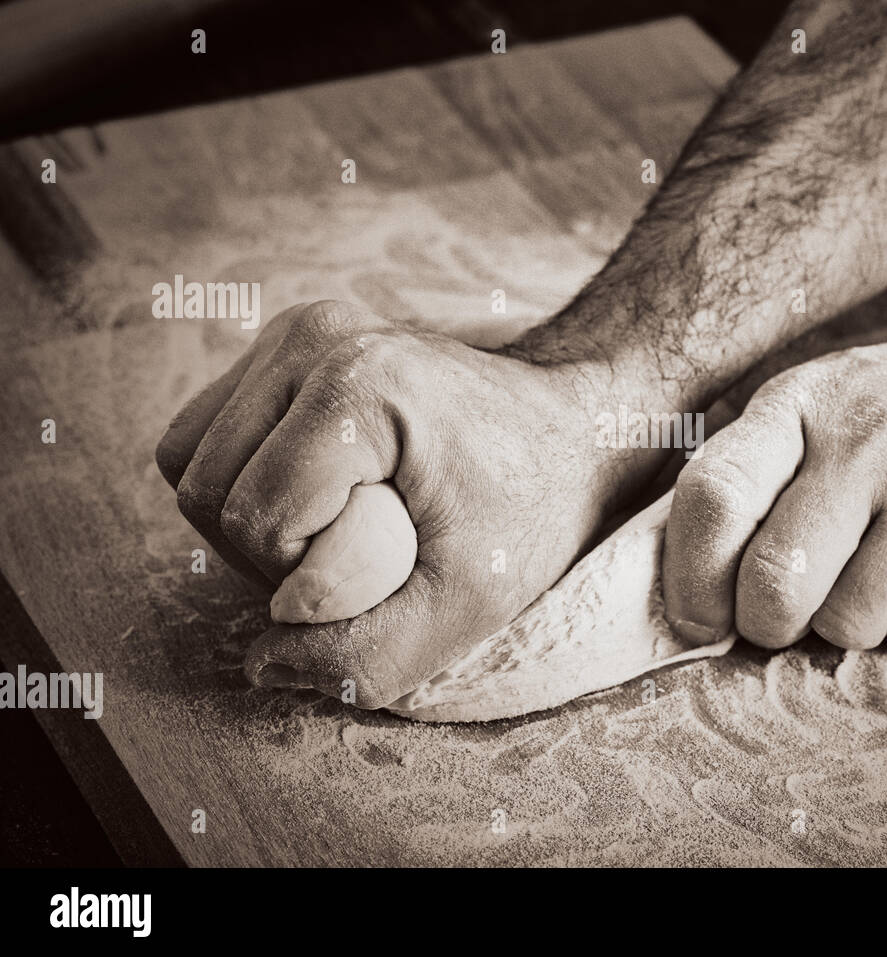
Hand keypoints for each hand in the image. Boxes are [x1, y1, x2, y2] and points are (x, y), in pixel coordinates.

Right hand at [156, 300, 620, 706]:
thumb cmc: (531, 509)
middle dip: (267, 552)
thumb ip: (369, 654)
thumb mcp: (471, 602)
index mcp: (358, 386)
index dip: (302, 578)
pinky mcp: (287, 344)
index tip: (386, 569)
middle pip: (205, 488)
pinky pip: (206, 432)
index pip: (255, 519)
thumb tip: (261, 663)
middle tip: (359, 557)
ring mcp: (295, 332)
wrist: (572, 431)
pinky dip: (242, 480)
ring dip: (246, 518)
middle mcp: (313, 338)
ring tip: (336, 527)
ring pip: (187, 458)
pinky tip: (317, 494)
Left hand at [662, 321, 886, 651]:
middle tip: (780, 619)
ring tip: (872, 575)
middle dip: (766, 624)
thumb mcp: (835, 395)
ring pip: (847, 622)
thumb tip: (684, 568)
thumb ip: (763, 463)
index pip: (716, 493)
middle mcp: (867, 441)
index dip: (690, 576)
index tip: (697, 616)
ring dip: (846, 623)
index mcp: (806, 400)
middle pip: (777, 582)